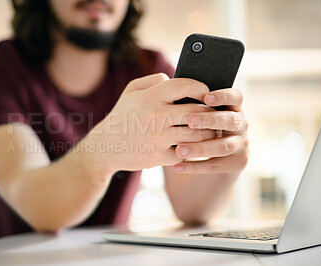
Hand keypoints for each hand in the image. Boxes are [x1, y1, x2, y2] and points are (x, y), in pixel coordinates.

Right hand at [81, 73, 215, 171]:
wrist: (105, 147)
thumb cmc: (122, 116)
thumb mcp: (131, 91)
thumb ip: (153, 80)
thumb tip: (174, 79)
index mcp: (150, 97)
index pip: (185, 85)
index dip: (201, 88)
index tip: (207, 93)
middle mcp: (155, 116)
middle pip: (196, 112)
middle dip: (210, 113)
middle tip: (215, 114)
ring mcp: (158, 138)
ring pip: (196, 134)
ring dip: (207, 132)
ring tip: (211, 130)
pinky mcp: (158, 157)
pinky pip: (186, 152)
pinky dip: (194, 149)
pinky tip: (196, 146)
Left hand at [173, 88, 248, 173]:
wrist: (200, 166)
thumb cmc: (192, 131)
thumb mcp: (191, 118)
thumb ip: (186, 106)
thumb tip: (168, 89)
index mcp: (232, 108)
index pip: (235, 97)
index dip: (223, 96)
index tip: (206, 97)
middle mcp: (240, 125)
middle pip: (230, 120)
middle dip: (210, 120)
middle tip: (190, 121)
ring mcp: (241, 145)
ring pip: (223, 146)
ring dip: (201, 147)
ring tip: (179, 150)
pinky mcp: (237, 163)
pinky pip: (216, 165)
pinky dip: (195, 166)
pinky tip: (177, 166)